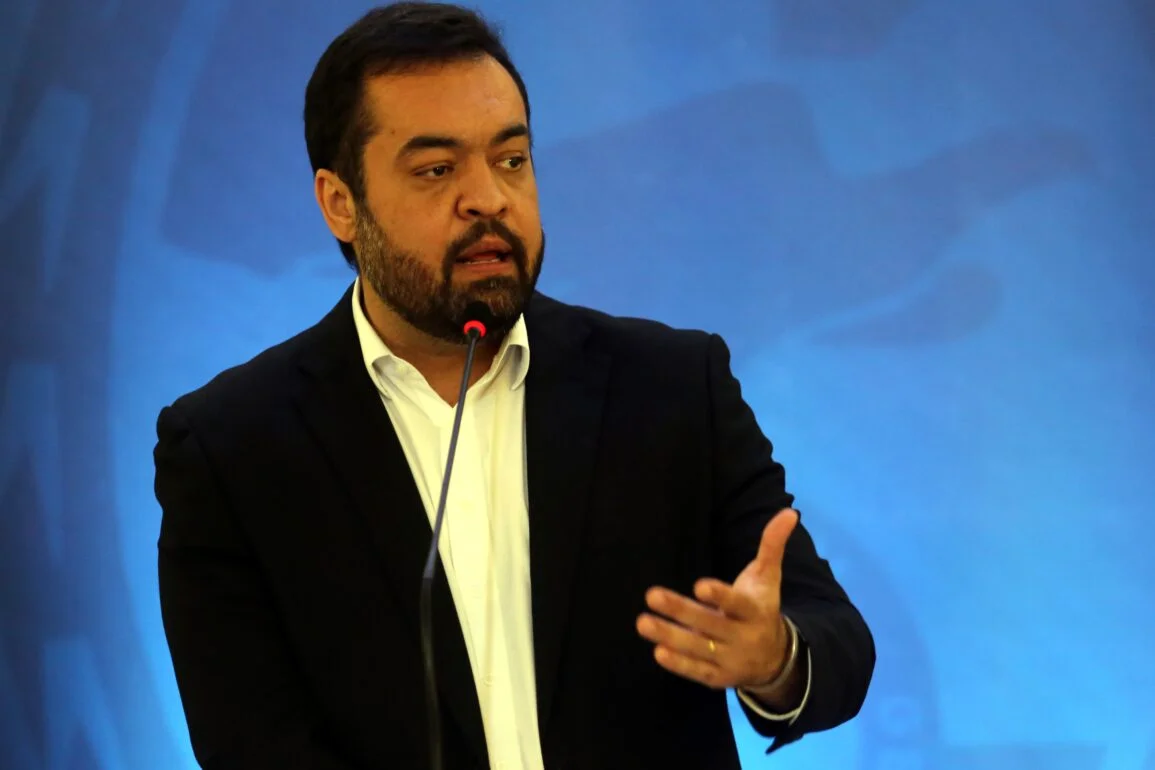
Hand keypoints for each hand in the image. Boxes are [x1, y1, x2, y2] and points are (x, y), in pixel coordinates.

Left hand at [636, 508, 798, 690]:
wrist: (776, 658)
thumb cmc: (763, 608)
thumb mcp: (768, 578)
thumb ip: (772, 545)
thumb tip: (788, 512)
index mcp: (756, 612)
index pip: (737, 604)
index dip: (720, 596)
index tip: (699, 585)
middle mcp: (744, 637)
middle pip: (710, 624)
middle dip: (681, 611)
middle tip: (651, 594)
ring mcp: (730, 660)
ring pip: (698, 648)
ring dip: (670, 636)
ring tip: (642, 622)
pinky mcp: (717, 677)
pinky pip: (697, 671)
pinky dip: (679, 664)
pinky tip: (658, 651)